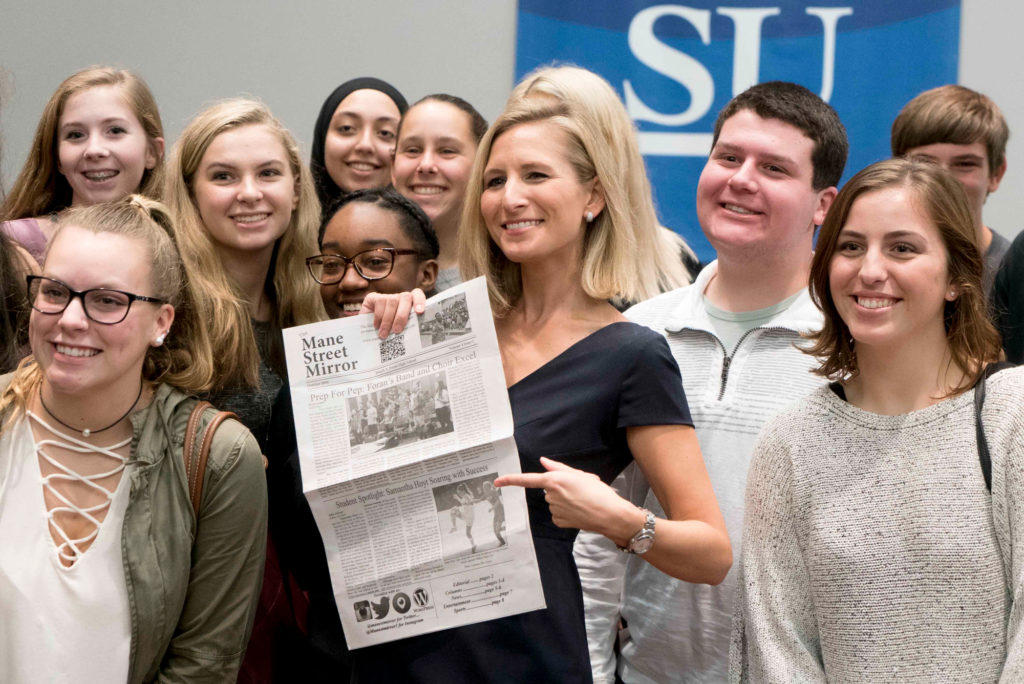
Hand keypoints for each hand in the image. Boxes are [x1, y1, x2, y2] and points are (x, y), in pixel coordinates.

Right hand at [360, 289, 426, 338]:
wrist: (367, 333)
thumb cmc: (388, 333)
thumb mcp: (399, 331)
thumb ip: (407, 329)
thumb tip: (414, 339)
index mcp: (410, 305)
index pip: (418, 295)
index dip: (420, 301)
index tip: (420, 312)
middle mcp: (399, 298)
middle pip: (406, 298)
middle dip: (402, 315)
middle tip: (397, 331)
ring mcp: (387, 296)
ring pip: (392, 301)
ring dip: (388, 320)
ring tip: (384, 334)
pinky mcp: (373, 297)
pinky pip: (379, 302)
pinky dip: (378, 316)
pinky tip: (376, 326)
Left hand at [495, 457, 642, 540]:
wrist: (610, 514)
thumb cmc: (598, 492)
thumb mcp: (580, 475)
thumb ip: (558, 468)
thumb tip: (543, 461)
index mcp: (555, 480)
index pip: (527, 480)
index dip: (510, 480)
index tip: (497, 482)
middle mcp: (551, 496)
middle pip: (548, 489)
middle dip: (560, 488)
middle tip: (579, 489)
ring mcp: (554, 510)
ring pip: (554, 502)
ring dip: (564, 500)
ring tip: (583, 500)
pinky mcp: (559, 522)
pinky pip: (558, 514)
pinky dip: (567, 512)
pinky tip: (579, 511)